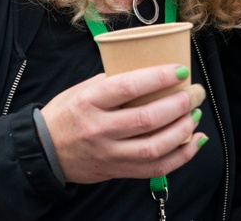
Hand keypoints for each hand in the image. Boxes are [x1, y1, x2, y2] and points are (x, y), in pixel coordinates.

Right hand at [39, 65, 207, 183]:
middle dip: (179, 104)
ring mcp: (109, 153)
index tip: (180, 70)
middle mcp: (99, 129)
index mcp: (90, 101)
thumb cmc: (67, 112)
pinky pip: (155, 168)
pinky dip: (181, 156)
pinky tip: (195, 141)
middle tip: (195, 92)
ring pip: (154, 147)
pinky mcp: (117, 171)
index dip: (159, 78)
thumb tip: (153, 72)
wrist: (44, 150)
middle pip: (147, 119)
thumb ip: (114, 81)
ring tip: (195, 114)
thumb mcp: (84, 89)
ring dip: (182, 130)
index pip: (129, 87)